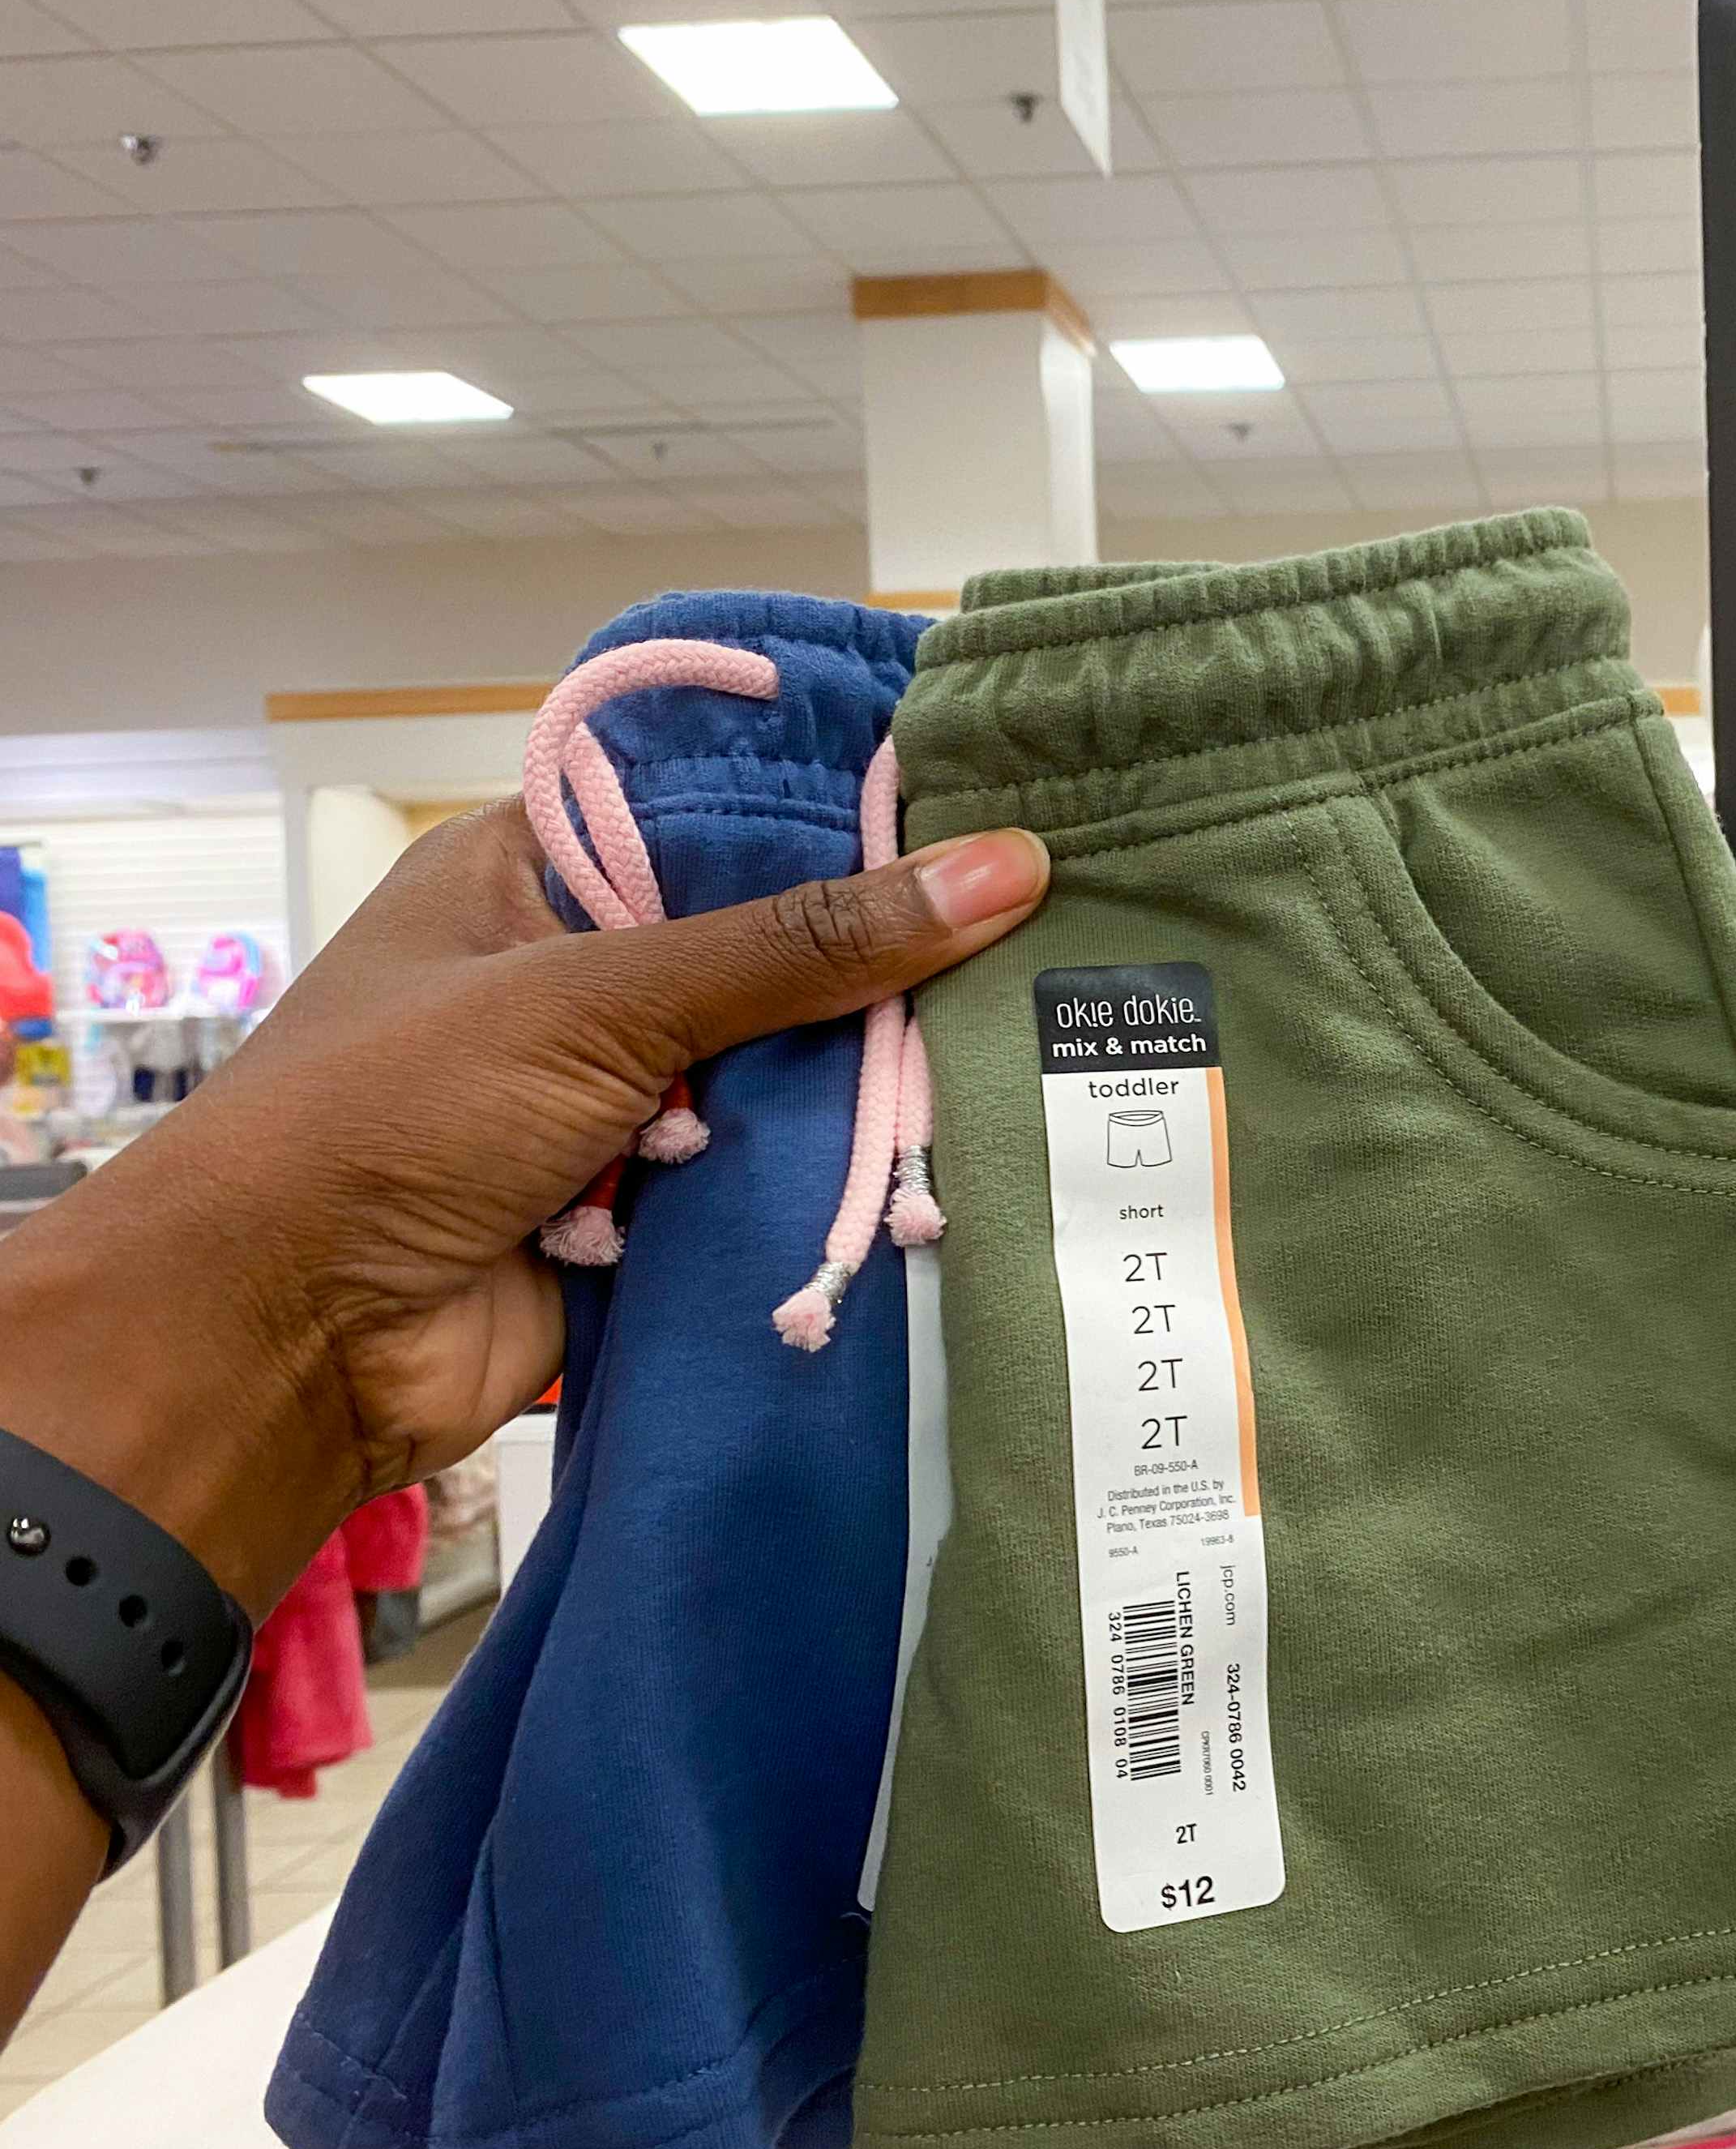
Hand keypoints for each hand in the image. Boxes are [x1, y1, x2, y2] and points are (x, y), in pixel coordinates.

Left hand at [0, 802, 1049, 1614]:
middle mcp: (576, 975)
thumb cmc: (390, 1121)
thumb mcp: (599, 1000)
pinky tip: (944, 1150)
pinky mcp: (646, 1213)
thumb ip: (803, 944)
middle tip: (1042, 929)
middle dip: (878, 959)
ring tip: (1012, 1041)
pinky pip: (769, 1177)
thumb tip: (1007, 866)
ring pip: (783, 1068)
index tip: (989, 796)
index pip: (714, 805)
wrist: (280, 1352)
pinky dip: (826, 1179)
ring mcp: (612, 1099)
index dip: (842, 803)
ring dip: (861, 1080)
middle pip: (770, 945)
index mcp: (531, 874)